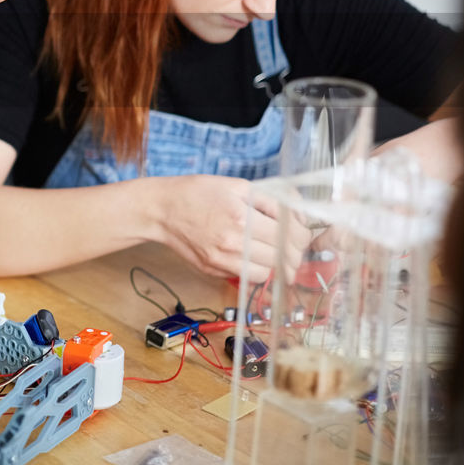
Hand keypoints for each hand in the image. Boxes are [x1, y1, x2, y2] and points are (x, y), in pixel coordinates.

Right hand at [154, 175, 308, 282]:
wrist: (161, 210)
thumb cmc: (197, 192)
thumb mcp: (237, 185)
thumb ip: (272, 198)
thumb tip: (299, 213)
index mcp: (241, 217)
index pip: (289, 236)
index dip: (302, 234)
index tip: (301, 230)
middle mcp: (233, 243)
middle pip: (283, 258)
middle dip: (295, 251)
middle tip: (293, 242)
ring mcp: (222, 261)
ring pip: (269, 273)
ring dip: (278, 263)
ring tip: (274, 250)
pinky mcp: (214, 271)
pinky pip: (248, 278)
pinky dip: (258, 270)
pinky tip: (254, 256)